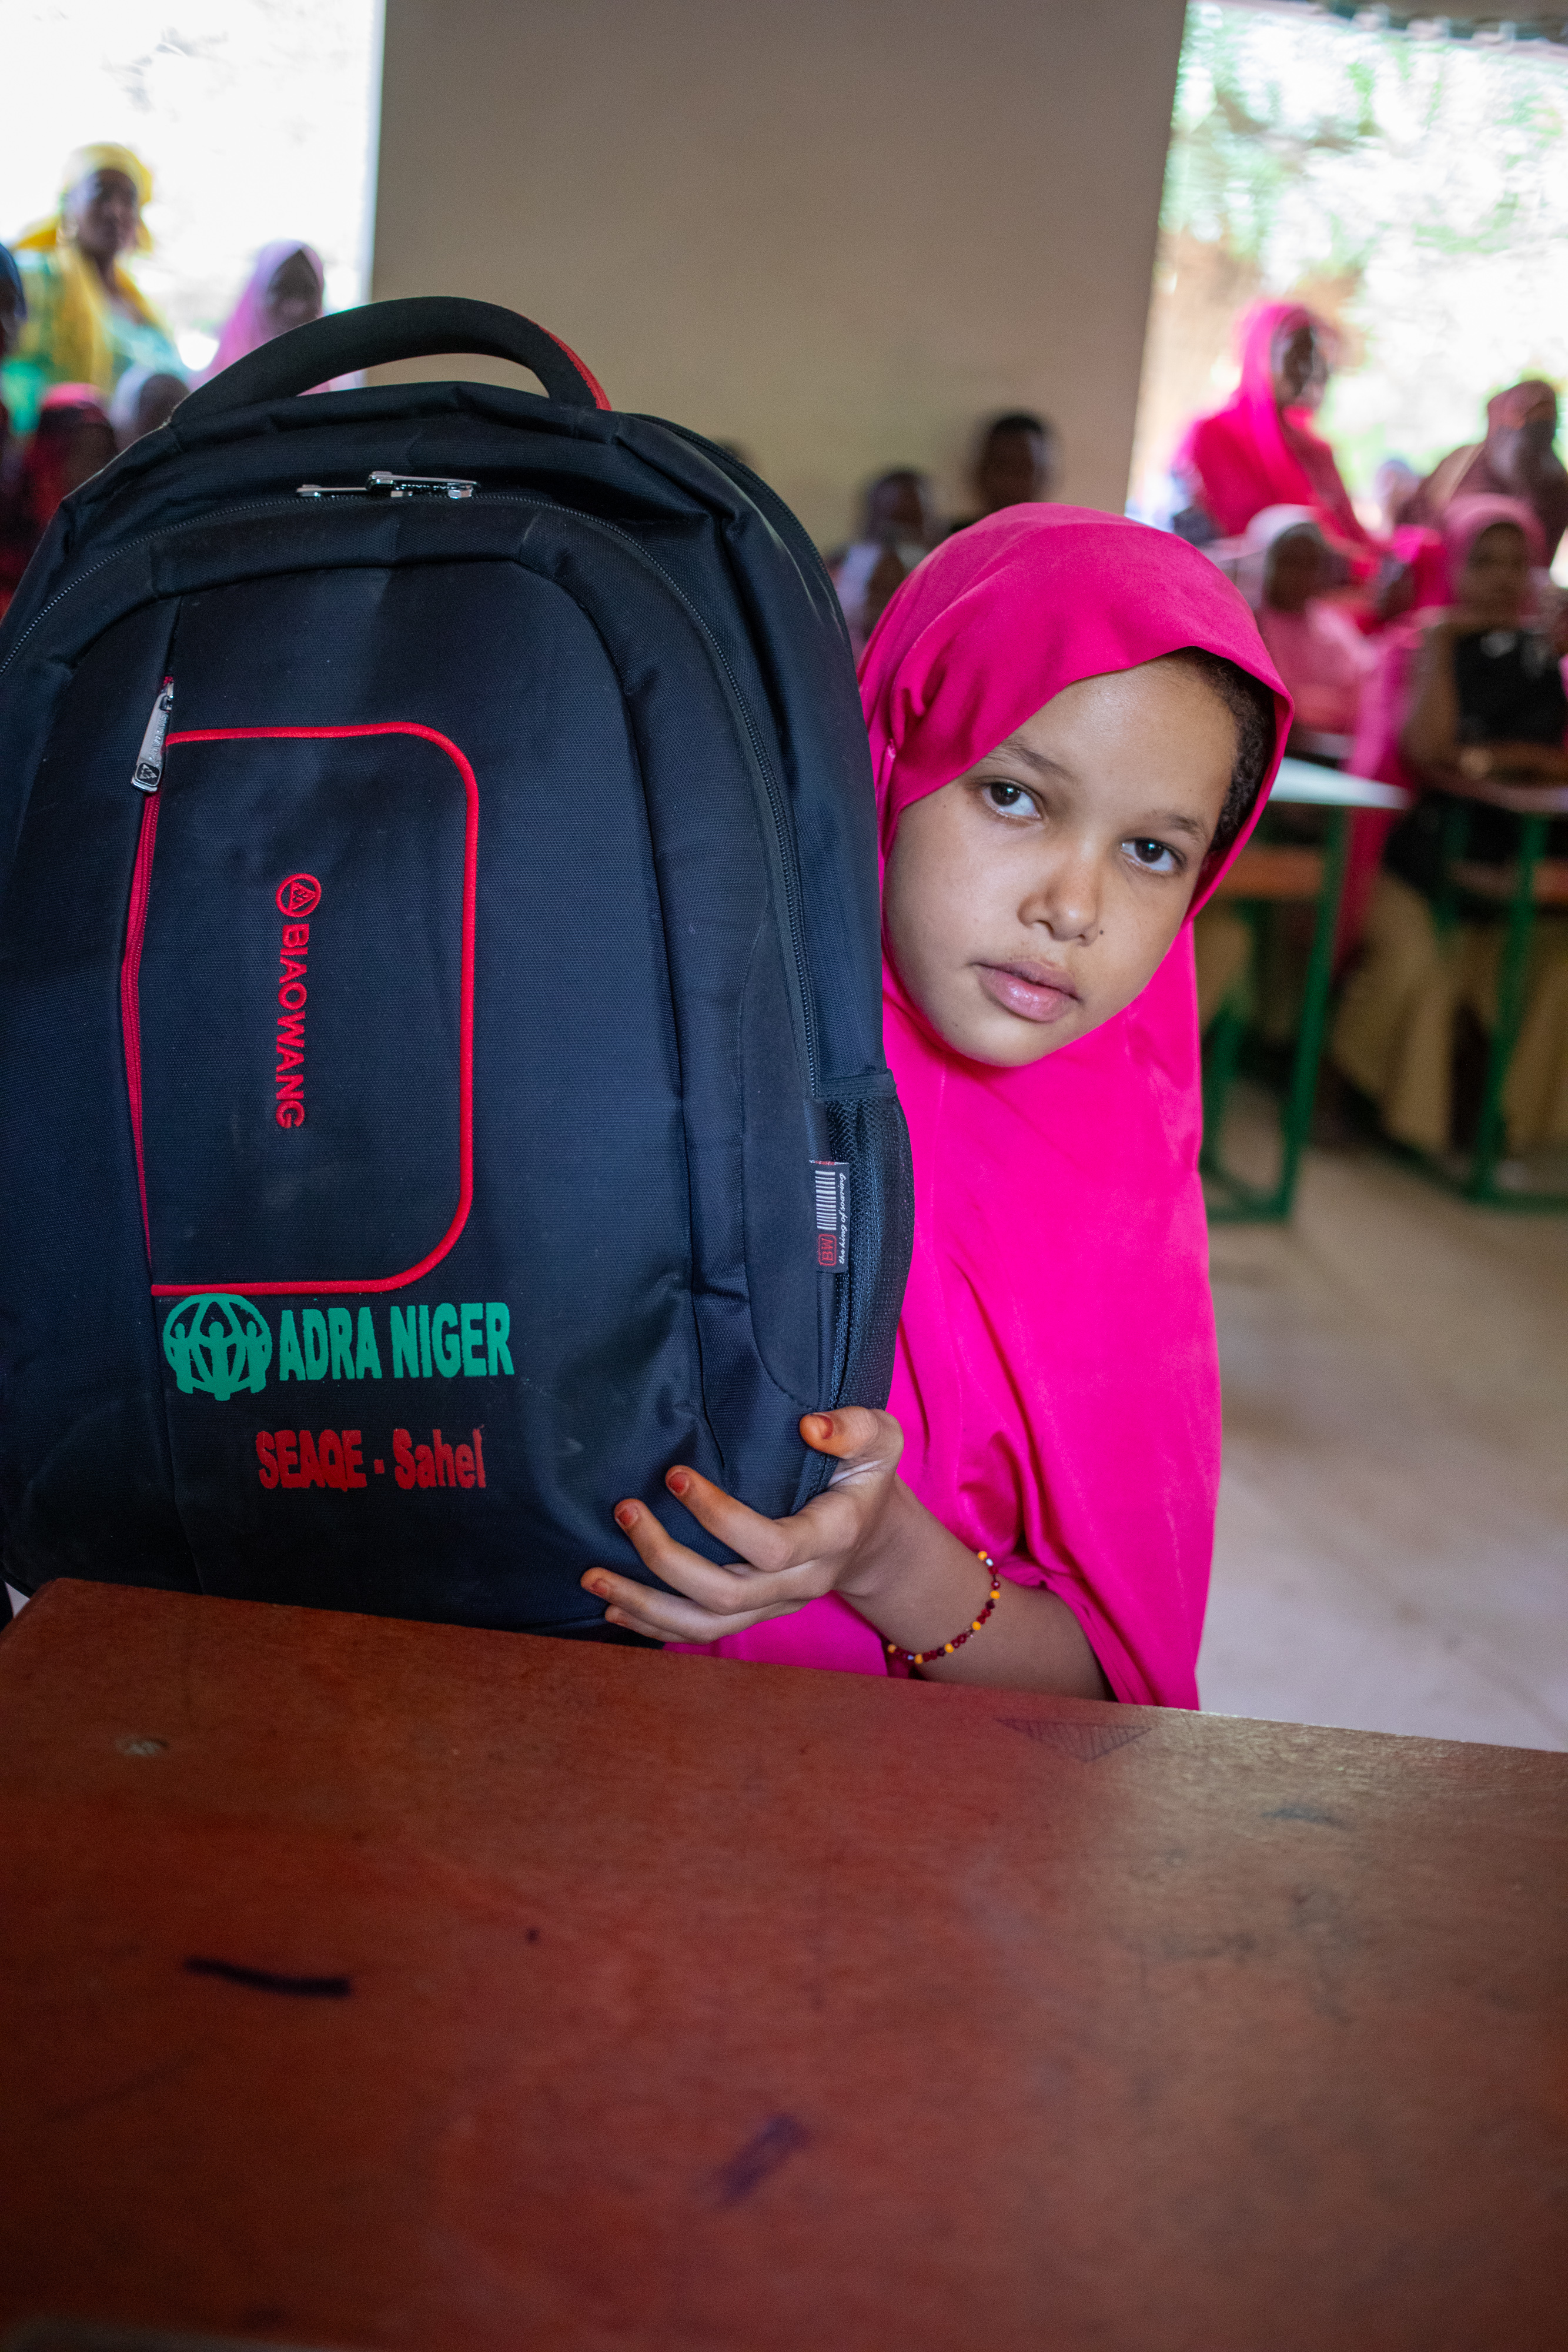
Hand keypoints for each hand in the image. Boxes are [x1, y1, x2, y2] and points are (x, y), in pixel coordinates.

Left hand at [580, 1407, 902, 1644]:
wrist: (873, 1536)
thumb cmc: (865, 1475)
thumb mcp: (881, 1438)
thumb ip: (854, 1426)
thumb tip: (810, 1426)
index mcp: (830, 1536)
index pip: (771, 1544)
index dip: (719, 1517)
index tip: (674, 1476)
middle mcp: (802, 1581)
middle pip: (726, 1591)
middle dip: (666, 1558)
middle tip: (624, 1510)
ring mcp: (775, 1605)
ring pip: (706, 1625)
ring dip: (644, 1604)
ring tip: (592, 1576)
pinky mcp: (754, 1614)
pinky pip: (700, 1633)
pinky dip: (652, 1626)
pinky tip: (611, 1609)